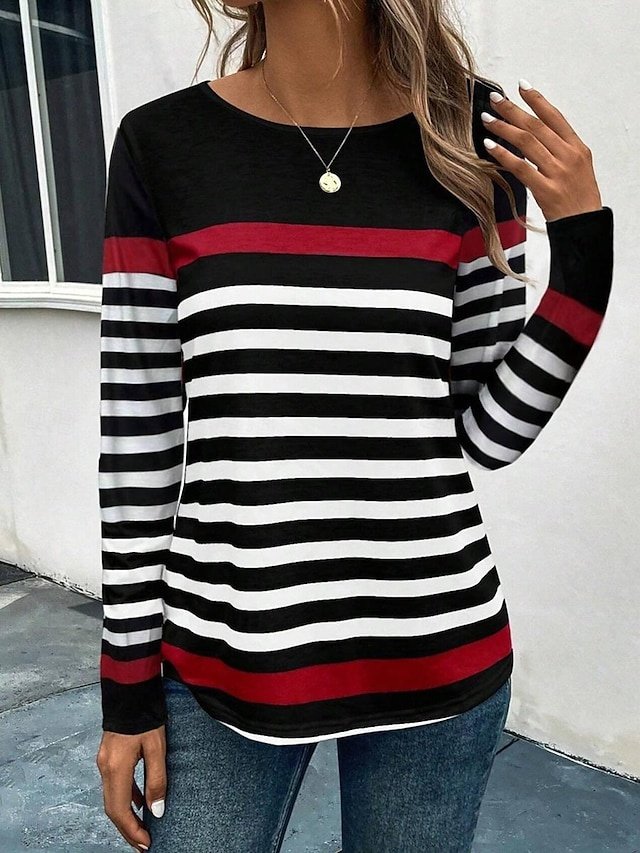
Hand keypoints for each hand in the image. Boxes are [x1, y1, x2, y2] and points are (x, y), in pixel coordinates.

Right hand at [96, 726, 166, 850]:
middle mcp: (105, 768)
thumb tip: (156, 811)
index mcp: (116, 768)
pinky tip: (140, 802)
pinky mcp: (109, 755)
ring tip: (143, 829)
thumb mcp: (157, 747)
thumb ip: (157, 780)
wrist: (131, 689)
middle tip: (144, 845)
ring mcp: (104, 761)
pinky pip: (115, 784)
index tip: (146, 844)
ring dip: (126, 815)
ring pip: (112, 797)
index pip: (119, 810)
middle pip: (113, 808)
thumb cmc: (147, 715)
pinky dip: (126, 797)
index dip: (132, 830)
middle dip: (128, 829)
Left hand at [480, 80, 603, 221]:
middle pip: (536, 126)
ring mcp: (557, 172)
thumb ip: (560, 149)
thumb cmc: (579, 197)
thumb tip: (537, 132)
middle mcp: (568, 156)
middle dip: (512, 110)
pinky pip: (520, 167)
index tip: (520, 86)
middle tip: (495, 99)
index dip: (536, 100)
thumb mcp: (578, 166)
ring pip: (527, 142)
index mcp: (577, 147)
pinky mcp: (545, 189)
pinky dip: (503, 155)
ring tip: (487, 119)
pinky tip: (489, 146)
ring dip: (504, 128)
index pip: (554, 117)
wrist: (584, 225)